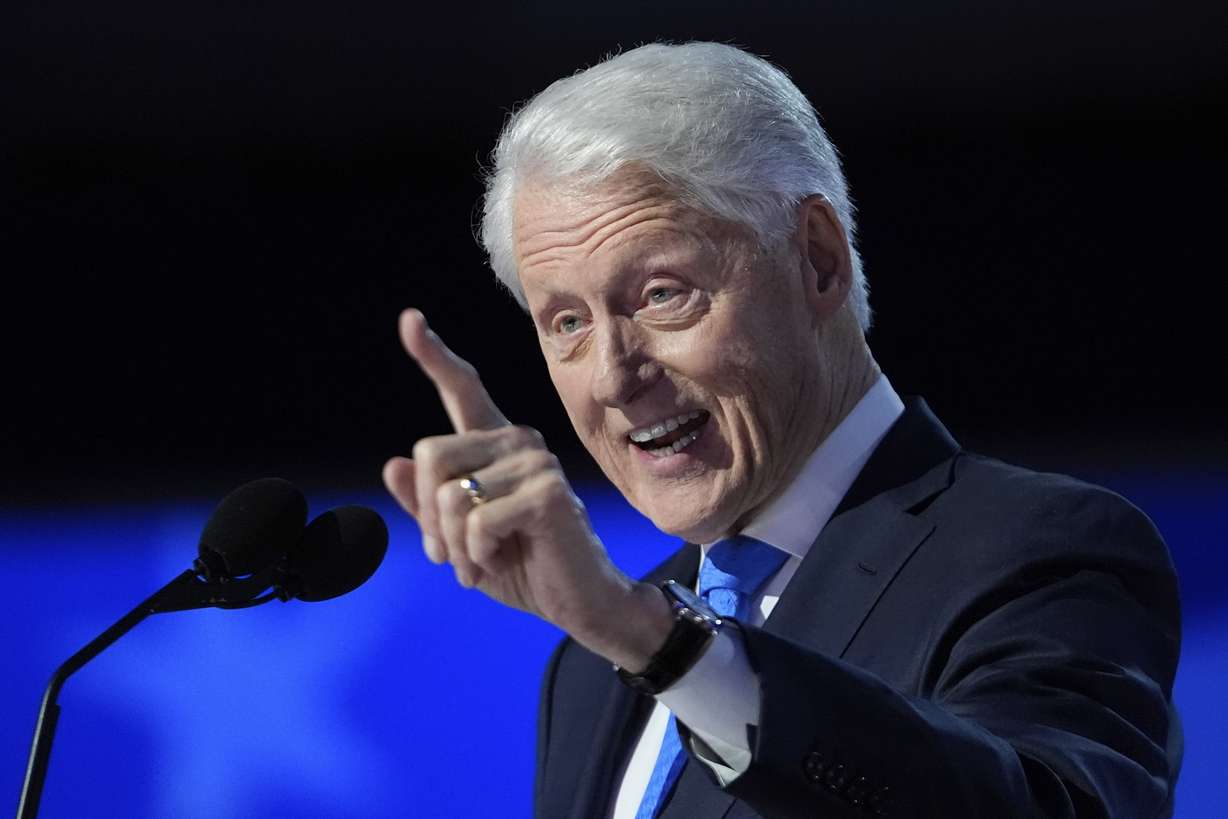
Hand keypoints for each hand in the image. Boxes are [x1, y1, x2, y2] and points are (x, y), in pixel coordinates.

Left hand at [382, 309, 671, 669]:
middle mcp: (517, 440)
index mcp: (496, 445)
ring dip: (453, 546)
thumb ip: (427, 505)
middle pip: (430, 453)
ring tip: (476, 565)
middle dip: (428, 516)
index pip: (462, 390)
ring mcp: (536, 461)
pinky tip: (496, 563)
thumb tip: (395, 464)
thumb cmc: (521, 566)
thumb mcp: (460, 540)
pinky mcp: (548, 491)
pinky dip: (475, 555)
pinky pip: (477, 521)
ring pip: (450, 495)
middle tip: (447, 554)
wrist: (580, 603)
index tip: (409, 320)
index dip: (433, 355)